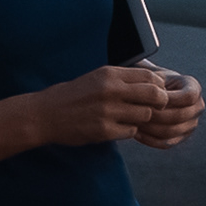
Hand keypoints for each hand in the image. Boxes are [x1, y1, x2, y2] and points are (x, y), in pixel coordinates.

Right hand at [23, 64, 191, 147]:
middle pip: (154, 95)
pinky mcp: (104, 131)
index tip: (157, 92)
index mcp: (109, 74)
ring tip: (131, 117)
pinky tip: (119, 126)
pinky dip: (129, 130)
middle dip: (160, 102)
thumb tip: (154, 82)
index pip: (150, 77)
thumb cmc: (73, 95)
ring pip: (145, 115)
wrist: (45, 114)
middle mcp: (111, 91)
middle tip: (155, 107)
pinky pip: (131, 131)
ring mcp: (108, 112)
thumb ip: (122, 79)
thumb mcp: (96, 77)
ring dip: (142, 118)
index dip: (159, 86)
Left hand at [128, 67, 202, 149]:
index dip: (170, 99)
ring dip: (150, 128)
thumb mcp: (155, 77)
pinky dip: (149, 139)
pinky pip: (165, 143)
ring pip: (171, 131)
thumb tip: (154, 97)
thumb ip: (156, 84)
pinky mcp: (181, 138)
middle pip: (179, 116)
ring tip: (134, 122)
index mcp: (194, 89)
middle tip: (136, 113)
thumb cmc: (152, 82)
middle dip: (155, 115)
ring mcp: (191, 125)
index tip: (150, 97)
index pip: (188, 97)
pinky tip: (136, 133)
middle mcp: (198, 108)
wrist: (153, 93)